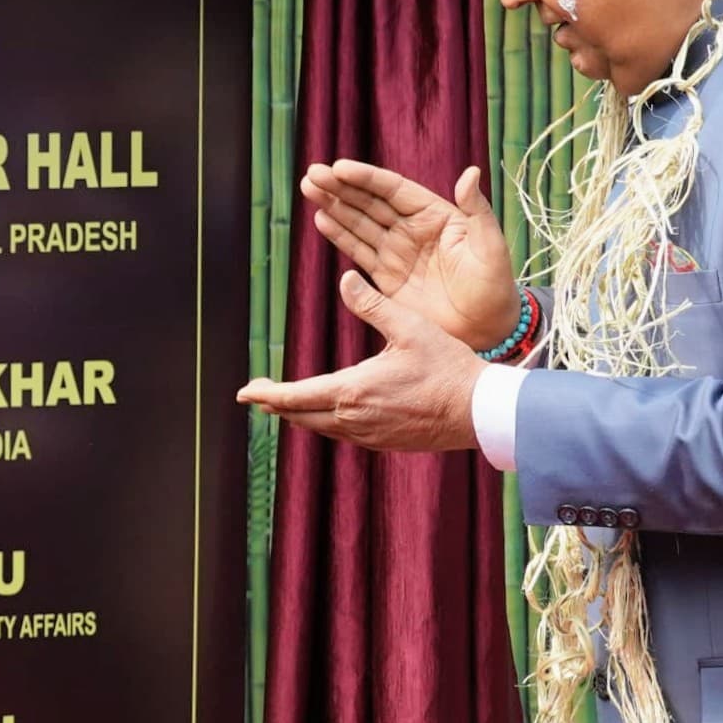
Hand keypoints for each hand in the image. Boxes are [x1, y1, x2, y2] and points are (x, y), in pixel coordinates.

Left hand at [235, 268, 486, 453]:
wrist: (478, 411)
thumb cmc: (448, 366)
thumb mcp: (410, 327)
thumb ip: (372, 305)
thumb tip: (344, 279)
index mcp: (353, 391)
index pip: (295, 396)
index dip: (266, 394)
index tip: (244, 391)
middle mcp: (355, 419)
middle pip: (300, 416)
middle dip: (276, 404)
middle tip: (257, 394)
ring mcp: (369, 435)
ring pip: (319, 427)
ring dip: (298, 414)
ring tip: (283, 403)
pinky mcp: (383, 443)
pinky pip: (342, 434)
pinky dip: (324, 423)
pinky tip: (326, 413)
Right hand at [303, 159, 517, 348]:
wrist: (487, 328)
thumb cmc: (495, 284)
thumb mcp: (490, 245)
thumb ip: (477, 209)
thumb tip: (469, 173)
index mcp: (435, 214)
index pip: (393, 189)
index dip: (366, 178)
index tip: (339, 168)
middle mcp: (412, 229)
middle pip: (369, 202)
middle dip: (340, 188)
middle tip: (313, 175)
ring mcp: (397, 253)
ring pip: (359, 223)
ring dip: (334, 206)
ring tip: (309, 189)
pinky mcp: (387, 279)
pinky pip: (359, 252)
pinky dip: (339, 235)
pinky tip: (321, 219)